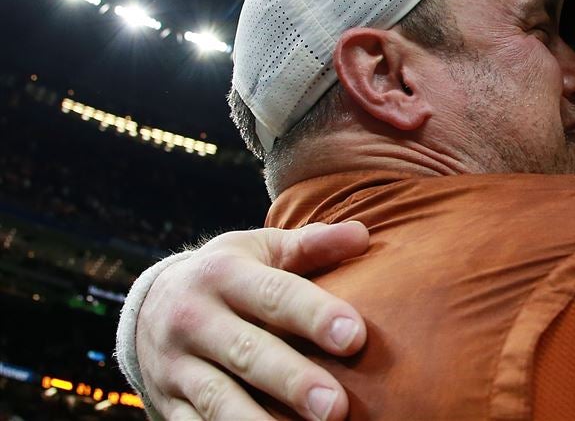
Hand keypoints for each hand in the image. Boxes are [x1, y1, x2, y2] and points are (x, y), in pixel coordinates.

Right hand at [136, 222, 368, 419]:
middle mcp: (193, 319)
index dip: (314, 315)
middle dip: (293, 381)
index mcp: (223, 275)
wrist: (147, 307)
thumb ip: (310, 245)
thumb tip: (362, 235)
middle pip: (247, 352)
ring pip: (219, 398)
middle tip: (336, 406)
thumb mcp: (260, 249)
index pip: (274, 294)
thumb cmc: (228, 275)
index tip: (354, 336)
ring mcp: (176, 365)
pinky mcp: (168, 403)